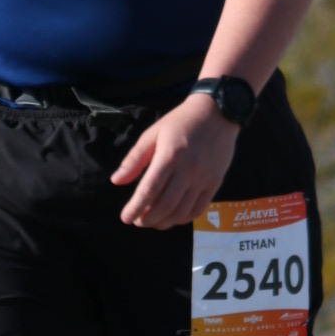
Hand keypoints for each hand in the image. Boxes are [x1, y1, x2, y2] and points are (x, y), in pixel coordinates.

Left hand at [111, 91, 239, 228]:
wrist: (218, 113)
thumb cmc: (181, 122)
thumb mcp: (153, 134)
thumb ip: (134, 159)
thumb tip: (117, 181)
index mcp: (169, 156)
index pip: (149, 190)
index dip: (136, 208)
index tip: (125, 218)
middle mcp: (188, 171)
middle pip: (165, 205)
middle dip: (147, 219)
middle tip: (137, 221)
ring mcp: (203, 179)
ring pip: (182, 212)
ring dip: (164, 222)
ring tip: (152, 222)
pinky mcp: (215, 183)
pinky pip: (199, 209)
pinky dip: (183, 219)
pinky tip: (173, 218)